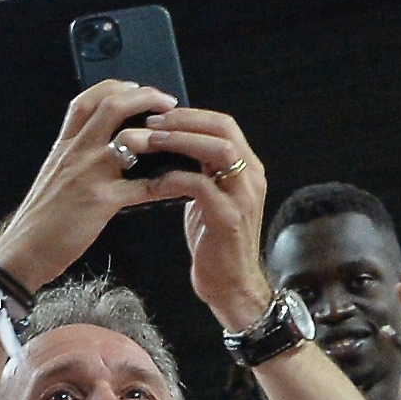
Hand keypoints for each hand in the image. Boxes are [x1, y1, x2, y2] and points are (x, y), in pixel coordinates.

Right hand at [0, 84, 183, 290]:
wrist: (24, 249)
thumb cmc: (39, 218)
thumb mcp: (53, 175)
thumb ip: (74, 157)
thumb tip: (100, 148)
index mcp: (63, 146)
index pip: (85, 101)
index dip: (113, 87)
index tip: (134, 87)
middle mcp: (76, 153)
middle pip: (111, 106)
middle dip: (145, 97)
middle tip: (167, 102)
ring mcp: (89, 175)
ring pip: (129, 138)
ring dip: (160, 133)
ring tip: (179, 136)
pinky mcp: (102, 201)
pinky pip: (143, 186)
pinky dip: (167, 183)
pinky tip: (181, 183)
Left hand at [110, 105, 270, 324]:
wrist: (230, 286)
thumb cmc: (214, 242)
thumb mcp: (209, 198)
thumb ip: (200, 171)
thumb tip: (170, 145)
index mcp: (246, 168)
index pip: (223, 124)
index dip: (190, 114)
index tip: (158, 113)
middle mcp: (251, 177)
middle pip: (223, 129)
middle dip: (183, 120)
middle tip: (149, 122)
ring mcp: (243, 196)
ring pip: (216, 150)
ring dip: (179, 141)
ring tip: (149, 141)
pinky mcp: (229, 218)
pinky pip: (200, 186)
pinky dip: (173, 179)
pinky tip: (152, 182)